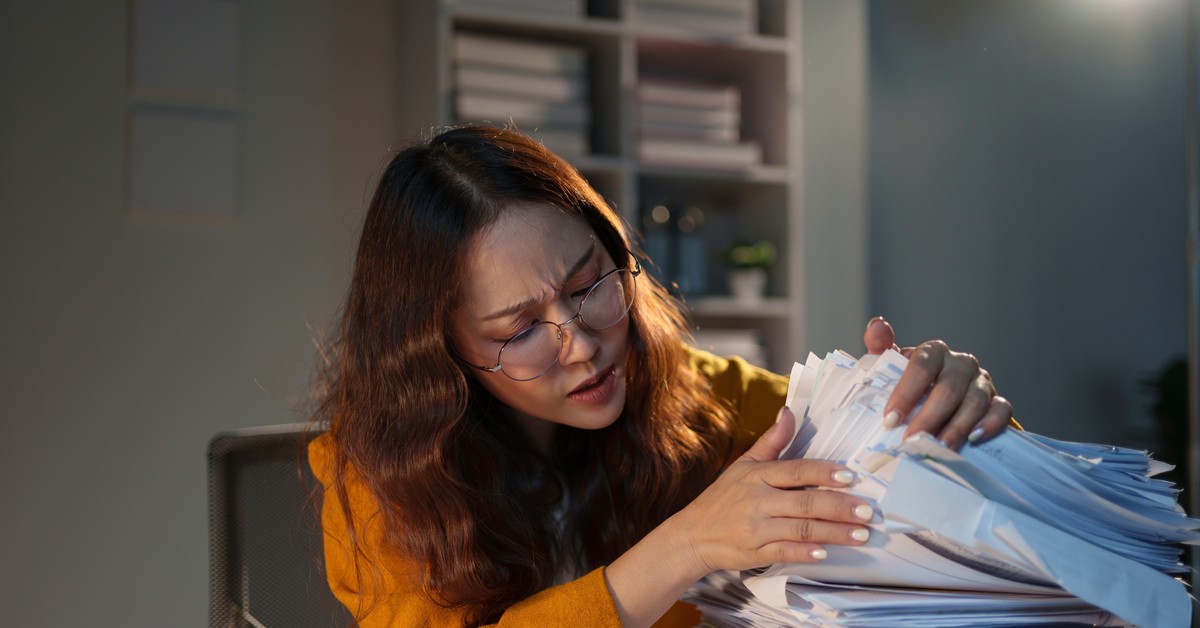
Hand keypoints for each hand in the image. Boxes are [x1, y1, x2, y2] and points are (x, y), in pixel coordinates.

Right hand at [671, 408, 874, 578]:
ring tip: (861, 535)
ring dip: (834, 533)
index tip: (850, 477)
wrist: (692, 535)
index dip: (823, 473)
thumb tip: (790, 412)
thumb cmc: (722, 498)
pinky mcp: (754, 553)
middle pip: (805, 503)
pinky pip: (784, 553)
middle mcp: (757, 501)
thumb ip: (771, 441)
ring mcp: (756, 528)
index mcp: (757, 476)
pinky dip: (805, 553)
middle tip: (868, 512)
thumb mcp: (743, 465)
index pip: (796, 471)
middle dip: (839, 508)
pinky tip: (826, 553)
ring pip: (801, 529)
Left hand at [863, 316, 1010, 448]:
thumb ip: (881, 348)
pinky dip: (989, 425)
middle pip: (948, 389)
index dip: (905, 393)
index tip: (890, 419)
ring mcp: (982, 381)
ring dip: (956, 428)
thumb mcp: (892, 366)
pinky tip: (973, 439)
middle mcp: (961, 363)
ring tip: (938, 448)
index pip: (921, 367)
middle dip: (928, 418)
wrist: (937, 398)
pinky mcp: (997, 400)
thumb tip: (877, 325)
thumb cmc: (911, 382)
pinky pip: (1000, 410)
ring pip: (974, 402)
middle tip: (911, 440)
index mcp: (934, 352)